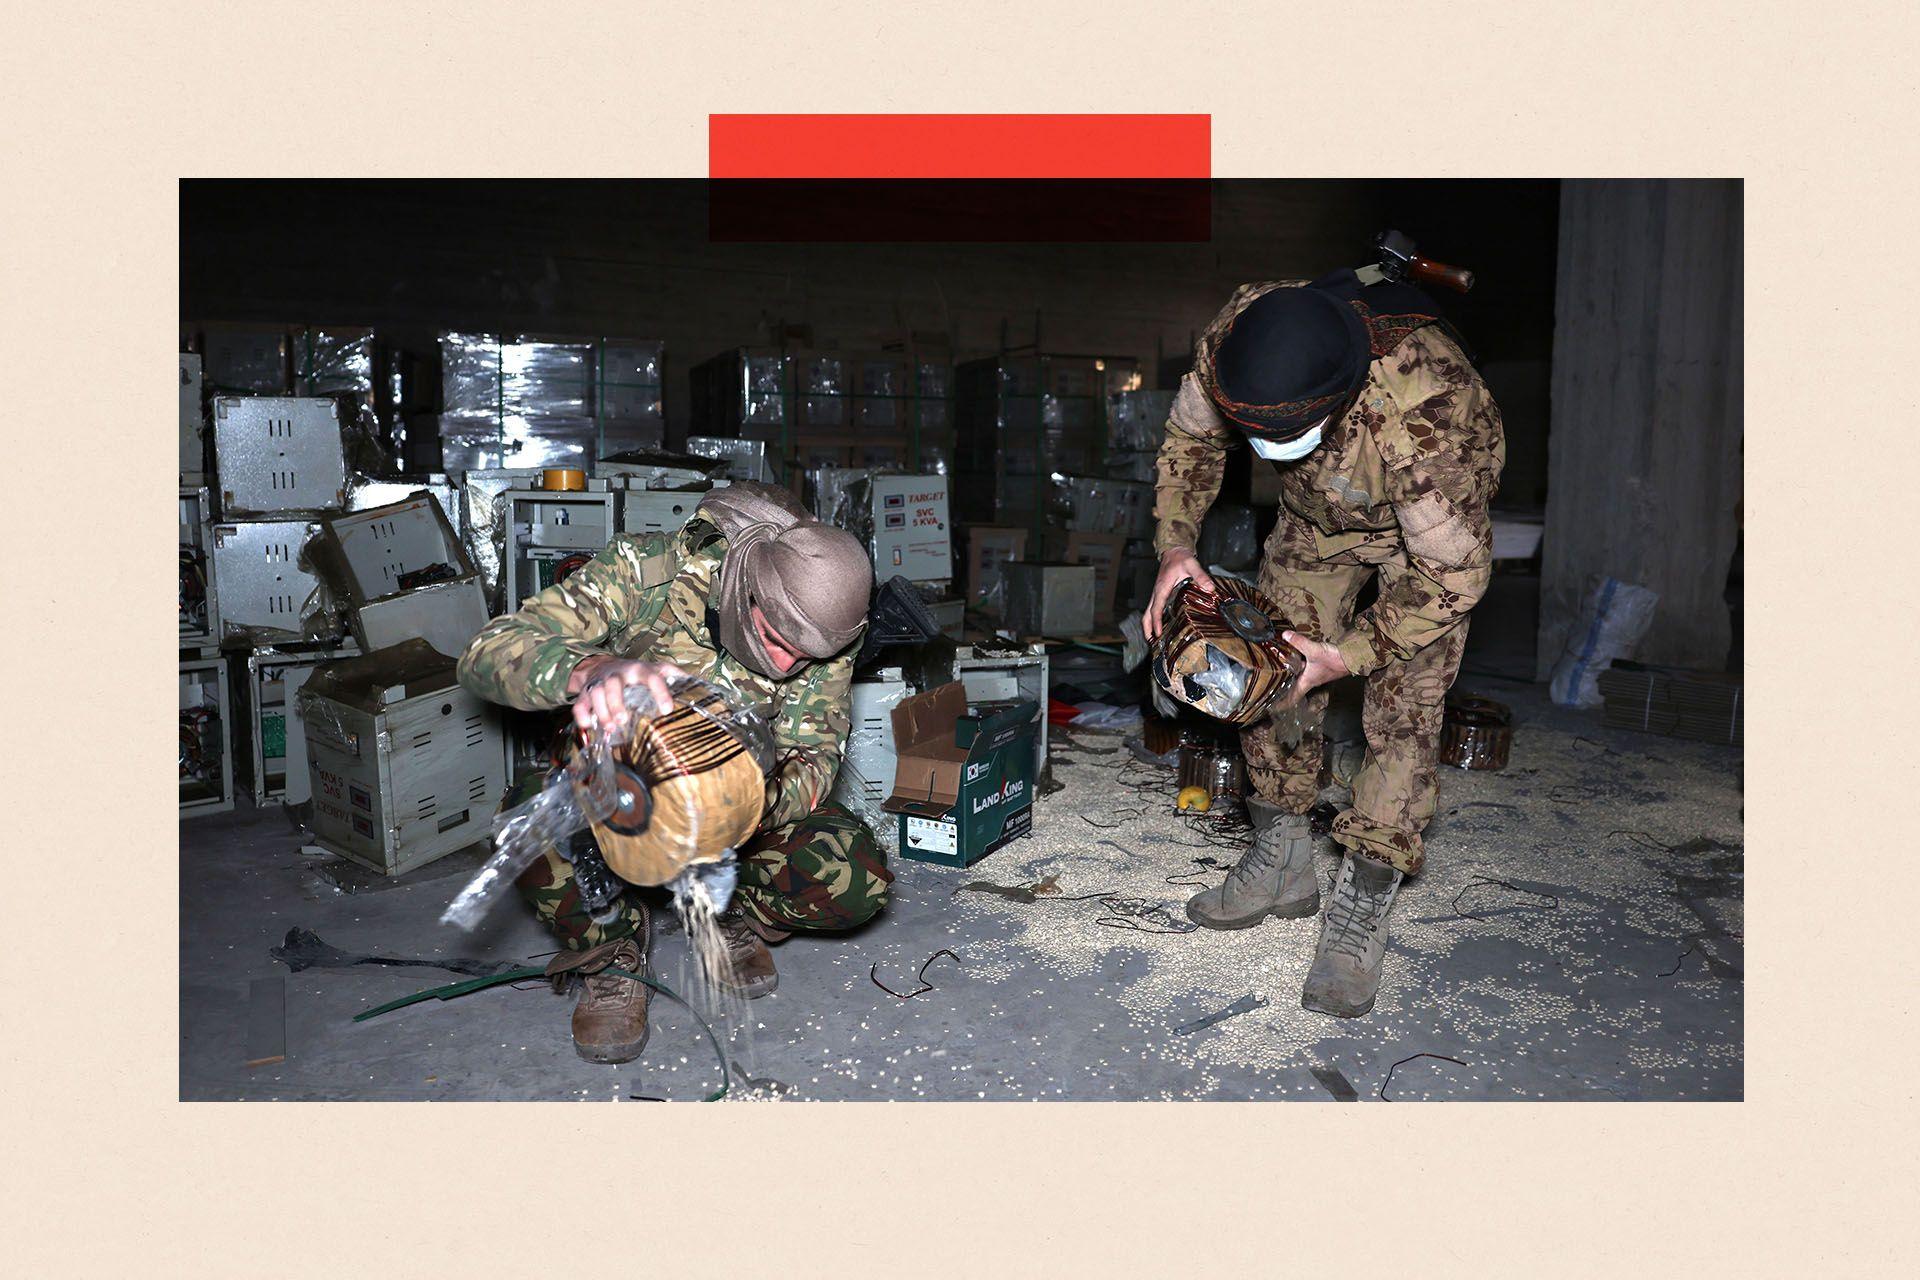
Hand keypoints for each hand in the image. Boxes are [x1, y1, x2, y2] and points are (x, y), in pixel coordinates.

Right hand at [566, 657, 686, 738]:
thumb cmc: (634, 672)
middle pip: (614, 685)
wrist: (601, 664)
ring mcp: (599, 683)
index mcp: (638, 669)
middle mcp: (617, 675)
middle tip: (624, 720)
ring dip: (601, 712)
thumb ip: (674, 675)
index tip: (666, 710)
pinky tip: (588, 726)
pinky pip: (579, 703)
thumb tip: (699, 684)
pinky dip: (581, 715)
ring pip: (596, 694)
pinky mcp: (585, 693)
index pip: (651, 677)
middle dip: (617, 702)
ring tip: (611, 728)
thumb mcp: (655, 668)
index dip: (659, 692)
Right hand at [1142, 547, 1215, 641]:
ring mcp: (1157, 595)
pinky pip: (1153, 611)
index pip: (1156, 609)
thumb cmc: (1180, 558)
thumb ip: (1200, 576)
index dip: (1156, 622)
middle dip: (1147, 630)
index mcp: (1162, 588)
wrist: (1174, 552)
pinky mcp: (1160, 595)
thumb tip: (1209, 588)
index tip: (1158, 633)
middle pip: (1147, 615)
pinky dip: (1153, 621)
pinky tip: (1161, 628)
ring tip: (1154, 641)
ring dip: (1149, 627)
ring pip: (1148, 614)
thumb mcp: (1191, 564)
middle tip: (1153, 644)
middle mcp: (1157, 593)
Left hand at [1277, 630, 1348, 708]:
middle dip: (1282, 690)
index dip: (1281, 704)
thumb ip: (1299, 642)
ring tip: (1276, 673)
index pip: (1292, 698)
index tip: (1270, 707)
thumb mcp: (1314, 650)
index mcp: (1307, 682)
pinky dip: (1296, 666)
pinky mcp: (1320, 667)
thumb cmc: (1334, 660)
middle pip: (1293, 689)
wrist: (1353, 657)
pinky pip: (1304, 669)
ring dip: (1289, 677)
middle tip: (1269, 688)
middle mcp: (1310, 681)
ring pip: (1298, 678)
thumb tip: (1285, 635)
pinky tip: (1292, 658)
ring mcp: (1316, 674)